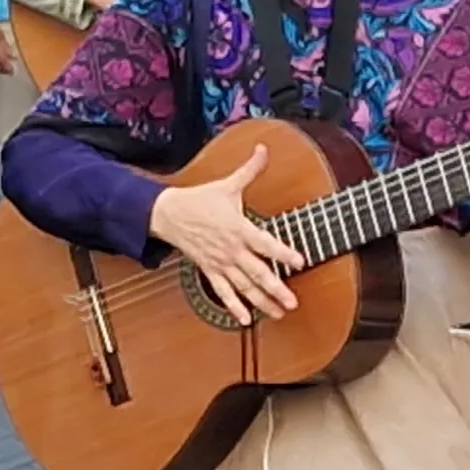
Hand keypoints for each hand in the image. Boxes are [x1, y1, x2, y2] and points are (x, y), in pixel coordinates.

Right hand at [146, 146, 307, 324]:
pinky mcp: (210, 270)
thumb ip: (250, 169)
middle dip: (276, 289)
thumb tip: (264, 149)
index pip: (265, 243)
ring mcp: (220, 263)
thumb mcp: (227, 184)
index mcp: (239, 228)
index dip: (283, 253)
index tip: (300, 261)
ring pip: (244, 287)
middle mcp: (232, 250)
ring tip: (278, 313)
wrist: (169, 214)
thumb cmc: (200, 199)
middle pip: (257, 272)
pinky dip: (234, 307)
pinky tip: (245, 320)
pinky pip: (223, 292)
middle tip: (293, 302)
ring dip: (261, 302)